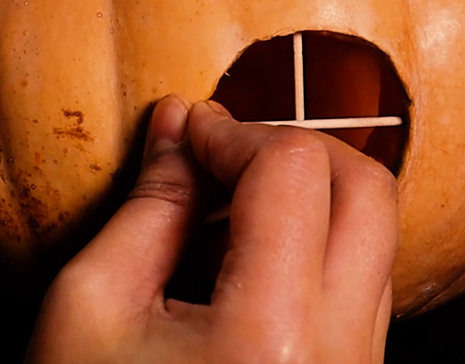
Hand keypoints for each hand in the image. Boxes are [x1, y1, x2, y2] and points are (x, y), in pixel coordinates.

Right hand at [26, 97, 397, 363]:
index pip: (292, 172)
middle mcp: (340, 360)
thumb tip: (177, 124)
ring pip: (375, 240)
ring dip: (308, 198)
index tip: (186, 133)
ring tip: (222, 210)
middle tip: (221, 155)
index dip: (232, 132)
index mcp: (269, 340)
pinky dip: (314, 248)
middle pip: (369, 191)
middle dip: (292, 150)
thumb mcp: (90, 309)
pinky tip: (243, 262)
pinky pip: (362, 289)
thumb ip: (146, 208)